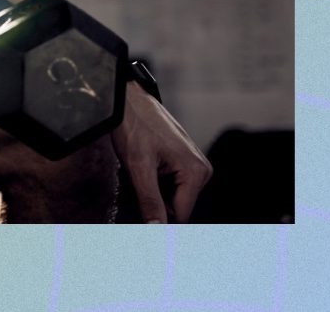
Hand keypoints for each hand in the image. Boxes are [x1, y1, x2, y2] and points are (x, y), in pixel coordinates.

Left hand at [111, 84, 212, 222]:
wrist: (129, 100)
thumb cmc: (134, 124)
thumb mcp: (138, 166)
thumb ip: (149, 201)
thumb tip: (157, 229)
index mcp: (196, 172)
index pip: (180, 216)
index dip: (159, 222)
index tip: (142, 225)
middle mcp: (201, 170)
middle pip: (176, 207)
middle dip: (154, 203)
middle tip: (133, 188)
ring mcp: (193, 165)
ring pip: (171, 197)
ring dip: (152, 193)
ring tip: (137, 173)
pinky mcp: (183, 161)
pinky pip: (170, 184)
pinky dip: (154, 182)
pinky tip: (143, 168)